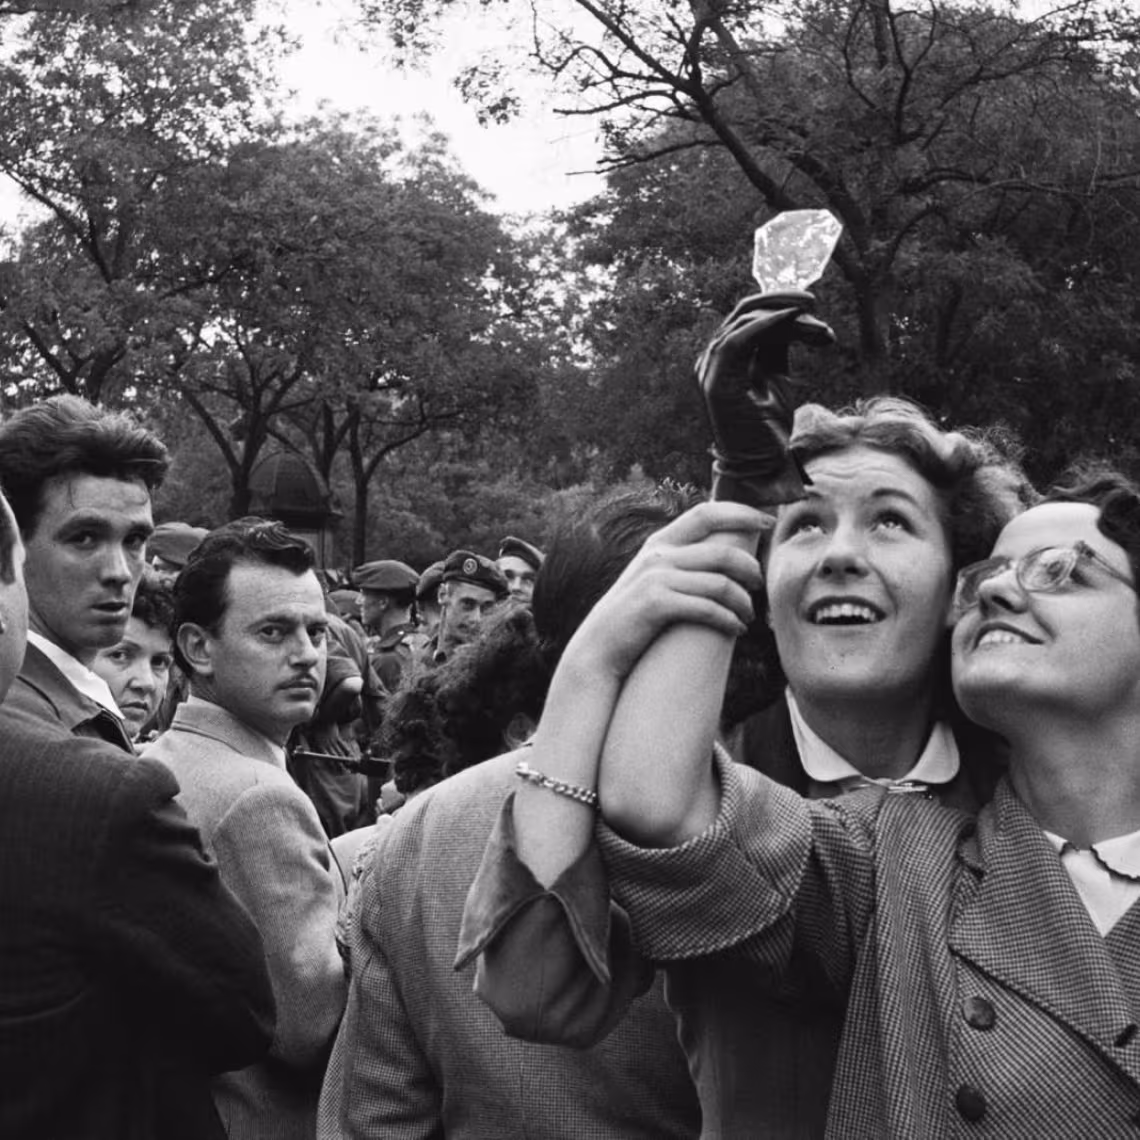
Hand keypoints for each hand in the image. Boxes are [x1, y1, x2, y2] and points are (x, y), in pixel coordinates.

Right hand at [567, 501, 766, 682]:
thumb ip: (679, 562)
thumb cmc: (634, 617)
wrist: (598, 648)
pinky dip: (729, 620)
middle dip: (751, 567)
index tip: (766, 521)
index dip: (740, 513)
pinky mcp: (656, 604)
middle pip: (722, 551)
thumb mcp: (653, 579)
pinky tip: (736, 629)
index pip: (706, 513)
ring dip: (743, 602)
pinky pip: (707, 608)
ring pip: (720, 583)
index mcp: (659, 543)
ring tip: (749, 617)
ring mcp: (656, 578)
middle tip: (760, 584)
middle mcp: (658, 555)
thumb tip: (722, 556)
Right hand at [696, 290, 834, 508]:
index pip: (746, 315)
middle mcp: (711, 359)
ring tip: (812, 315)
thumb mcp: (776, 376)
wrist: (759, 465)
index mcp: (723, 357)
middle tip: (812, 301)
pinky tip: (792, 319)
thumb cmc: (768, 426)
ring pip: (742, 320)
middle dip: (780, 299)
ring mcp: (710, 369)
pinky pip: (737, 341)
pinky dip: (765, 325)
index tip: (811, 305)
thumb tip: (801, 318)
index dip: (777, 302)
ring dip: (780, 311)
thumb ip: (778, 347)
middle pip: (743, 310)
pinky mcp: (716, 383)